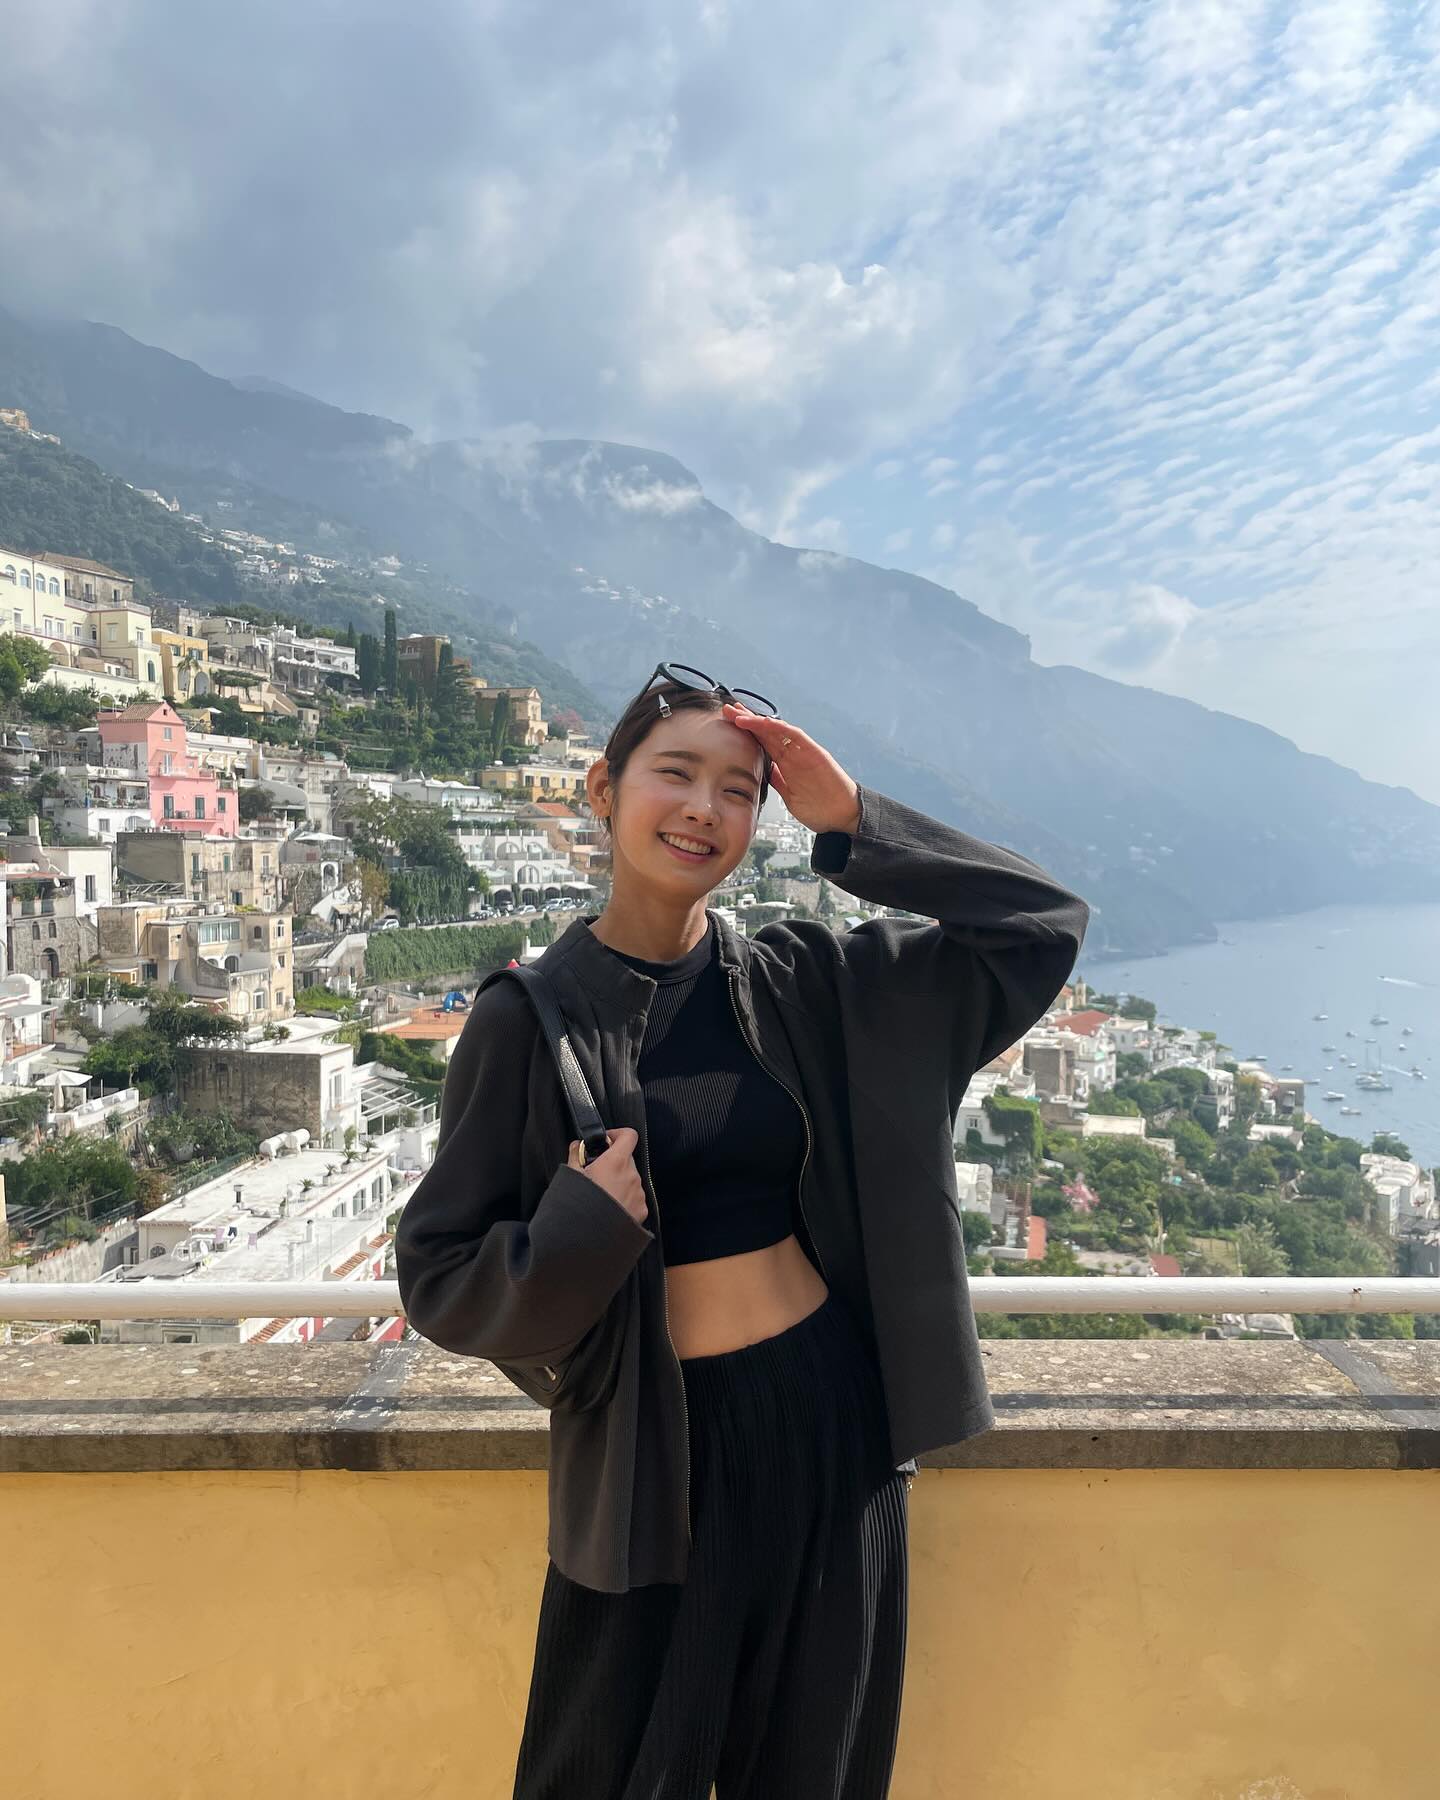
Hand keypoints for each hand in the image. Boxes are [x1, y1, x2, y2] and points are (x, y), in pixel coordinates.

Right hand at [568, 1127, 648, 1225]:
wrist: (587, 1239)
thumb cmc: (579, 1207)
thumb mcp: (571, 1176)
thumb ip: (575, 1155)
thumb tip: (576, 1146)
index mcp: (616, 1162)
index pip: (629, 1136)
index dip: (617, 1135)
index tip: (606, 1141)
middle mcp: (632, 1176)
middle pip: (626, 1159)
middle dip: (613, 1163)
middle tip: (595, 1174)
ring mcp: (638, 1194)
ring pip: (630, 1180)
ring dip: (618, 1182)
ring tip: (600, 1197)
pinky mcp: (641, 1211)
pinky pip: (634, 1198)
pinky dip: (624, 1199)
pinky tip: (608, 1209)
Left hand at [722, 702, 861, 834]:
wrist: (844, 816)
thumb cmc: (821, 807)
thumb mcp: (790, 796)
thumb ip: (779, 781)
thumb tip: (763, 772)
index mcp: (787, 764)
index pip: (762, 743)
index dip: (745, 733)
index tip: (728, 725)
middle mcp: (794, 755)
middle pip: (766, 732)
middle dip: (746, 720)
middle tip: (726, 710)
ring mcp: (805, 753)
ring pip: (778, 731)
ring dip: (758, 722)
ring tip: (739, 716)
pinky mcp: (816, 754)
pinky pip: (797, 737)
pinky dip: (781, 728)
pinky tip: (766, 722)